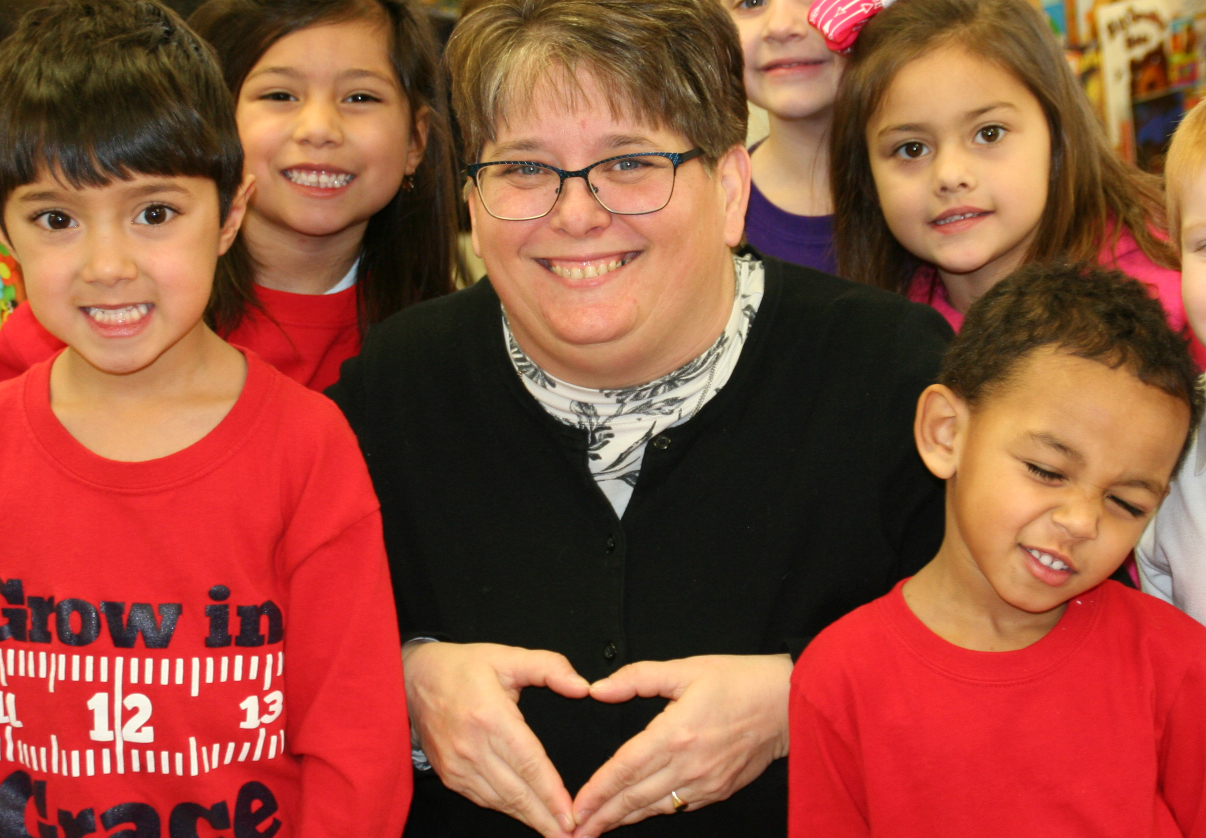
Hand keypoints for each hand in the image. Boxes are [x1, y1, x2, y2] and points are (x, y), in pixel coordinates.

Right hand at [404, 641, 590, 837]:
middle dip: (545, 818)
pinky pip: (482, 799)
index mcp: (490, 717)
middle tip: (571, 837)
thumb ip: (549, 667)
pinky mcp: (449, 774)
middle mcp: (472, 746)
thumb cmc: (463, 668)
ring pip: (500, 801)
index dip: (551, 792)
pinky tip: (526, 816)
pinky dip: (506, 810)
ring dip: (528, 819)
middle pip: (516, 791)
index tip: (571, 814)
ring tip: (554, 832)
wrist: (413, 679)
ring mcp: (457, 764)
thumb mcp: (508, 656)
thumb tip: (581, 686)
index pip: (528, 763)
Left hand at [570, 653, 792, 836]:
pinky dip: (654, 812)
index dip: (597, 791)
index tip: (575, 806)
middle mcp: (689, 764)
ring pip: (655, 808)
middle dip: (601, 816)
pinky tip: (638, 814)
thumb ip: (638, 678)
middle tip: (574, 830)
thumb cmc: (740, 682)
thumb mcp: (686, 669)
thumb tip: (599, 689)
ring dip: (623, 820)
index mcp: (676, 733)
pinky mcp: (719, 791)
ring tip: (598, 828)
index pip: (625, 769)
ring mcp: (706, 783)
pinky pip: (678, 806)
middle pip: (635, 798)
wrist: (788, 704)